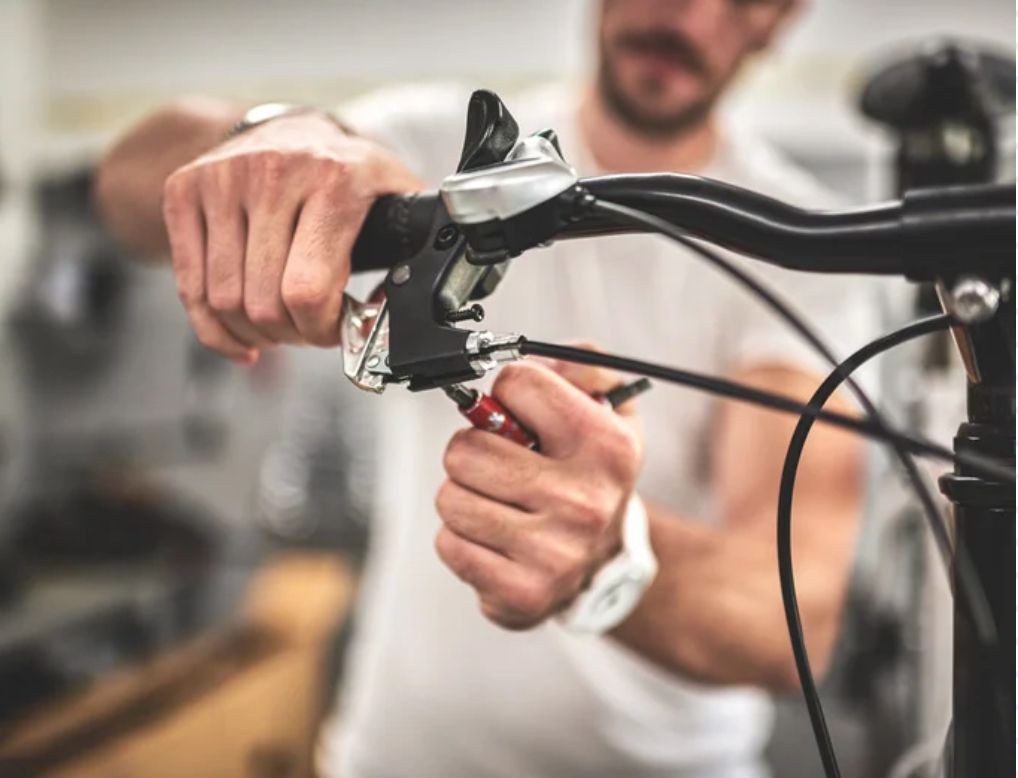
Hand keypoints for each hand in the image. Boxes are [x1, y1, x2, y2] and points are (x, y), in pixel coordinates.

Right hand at [162, 112, 421, 362]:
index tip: (336, 329)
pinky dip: (212, 329)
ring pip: (224, 300)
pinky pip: (189, 287)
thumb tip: (422, 304)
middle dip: (291, 334)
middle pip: (264, 303)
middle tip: (307, 331)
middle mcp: (274, 173)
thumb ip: (416, 246)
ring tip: (278, 328)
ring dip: (253, 333)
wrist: (289, 128)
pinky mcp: (185, 190)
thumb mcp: (394, 197)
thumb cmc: (346, 174)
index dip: (322, 329)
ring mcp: (223, 180)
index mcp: (335, 179)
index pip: (308, 290)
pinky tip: (239, 337)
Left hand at [435, 355, 643, 629]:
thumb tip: (549, 357)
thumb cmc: (590, 476)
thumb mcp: (608, 411)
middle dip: (473, 451)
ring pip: (450, 497)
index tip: (520, 415)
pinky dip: (461, 538)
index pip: (516, 383)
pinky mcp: (521, 593)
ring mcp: (554, 553)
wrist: (603, 563)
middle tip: (501, 465)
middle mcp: (585, 501)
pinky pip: (448, 544)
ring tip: (498, 502)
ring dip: (463, 495)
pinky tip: (495, 539)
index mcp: (607, 446)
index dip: (508, 393)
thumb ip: (584, 367)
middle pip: (466, 448)